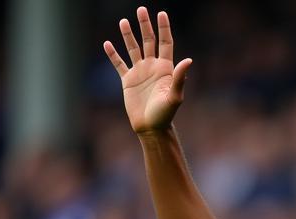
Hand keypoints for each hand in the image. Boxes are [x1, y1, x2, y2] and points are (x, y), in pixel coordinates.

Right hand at [104, 7, 191, 133]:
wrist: (151, 128)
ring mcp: (139, 72)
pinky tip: (107, 44)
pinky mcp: (128, 81)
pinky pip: (119, 64)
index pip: (165, 43)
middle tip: (141, 9)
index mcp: (165, 69)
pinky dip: (113, 54)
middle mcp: (152, 67)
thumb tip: (188, 60)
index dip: (164, 28)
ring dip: (128, 35)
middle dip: (145, 25)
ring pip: (132, 49)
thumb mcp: (174, 96)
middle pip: (148, 41)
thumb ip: (179, 78)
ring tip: (123, 21)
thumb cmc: (165, 115)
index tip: (161, 13)